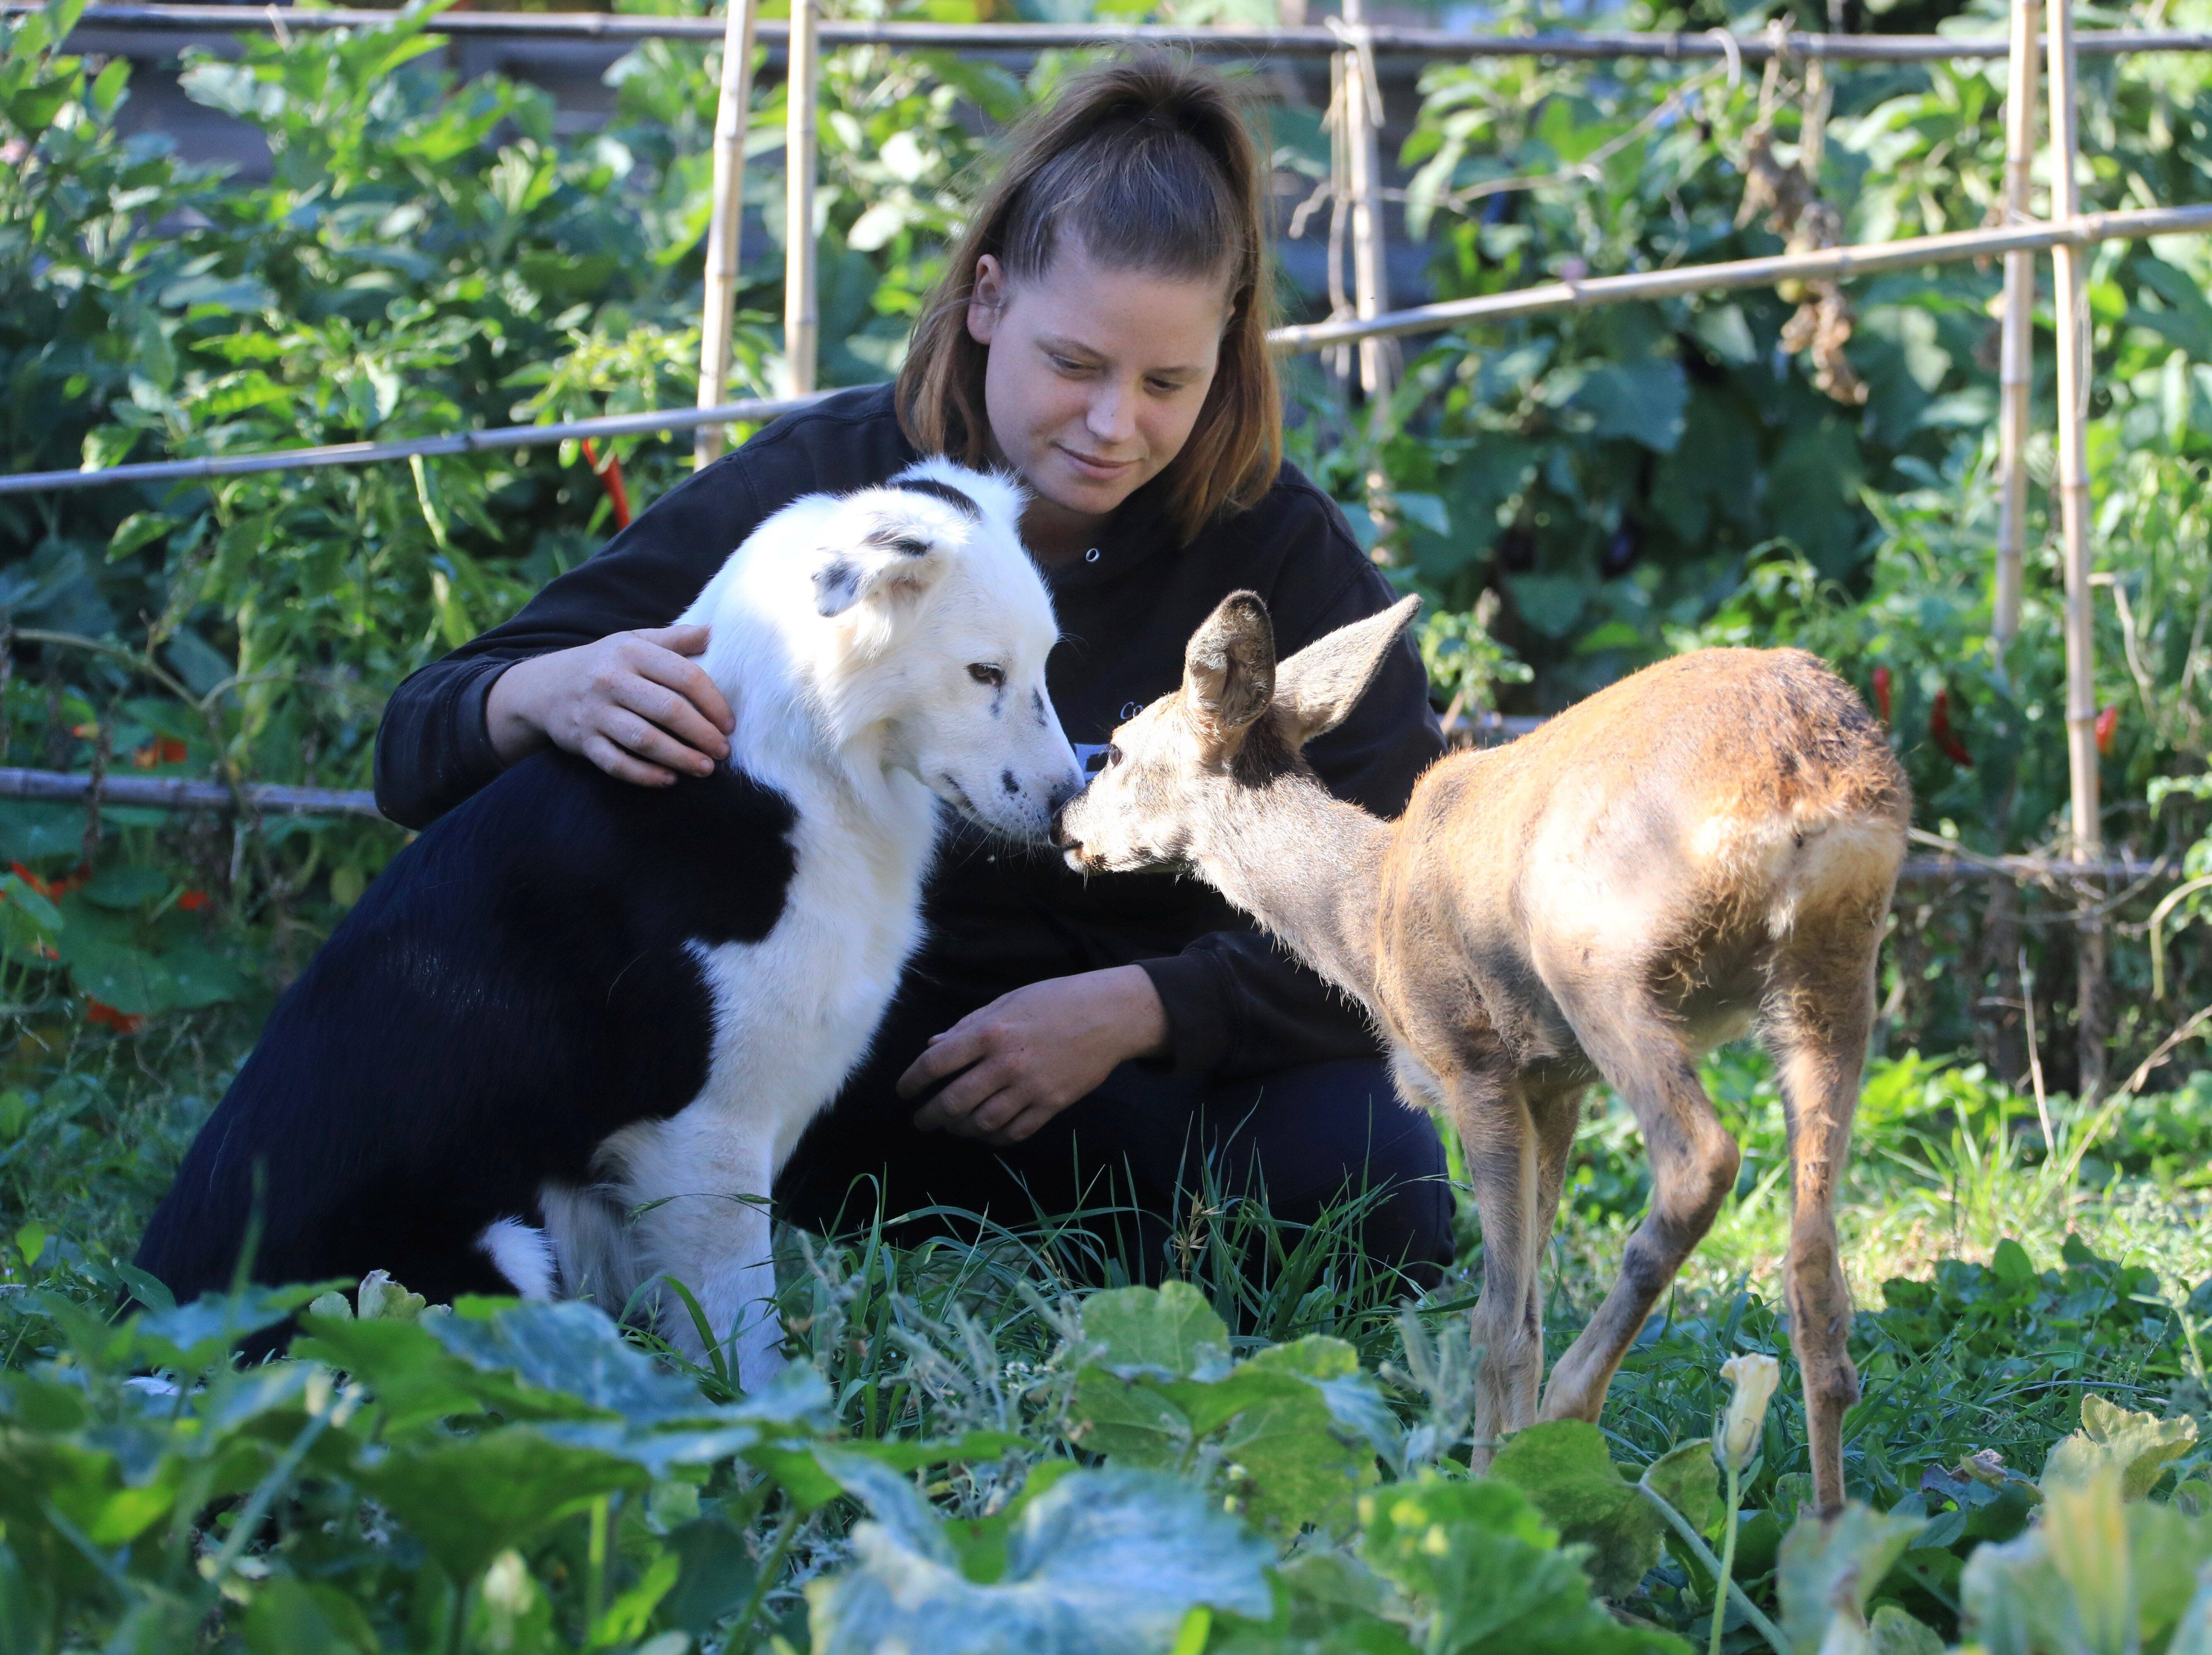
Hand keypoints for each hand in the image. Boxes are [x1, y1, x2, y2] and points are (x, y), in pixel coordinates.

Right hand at [486, 625, 734, 785]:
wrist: (546, 686)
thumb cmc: (607, 664)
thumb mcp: (636, 640)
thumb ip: (677, 638)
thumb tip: (718, 631)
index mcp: (632, 651)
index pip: (685, 676)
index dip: (714, 703)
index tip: (730, 723)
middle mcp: (612, 680)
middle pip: (668, 710)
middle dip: (703, 734)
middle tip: (723, 751)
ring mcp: (595, 712)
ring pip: (645, 740)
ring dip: (680, 758)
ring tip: (706, 768)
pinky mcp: (583, 741)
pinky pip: (617, 763)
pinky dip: (645, 775)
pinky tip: (670, 780)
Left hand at [899, 966, 1170, 1145]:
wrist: (1110, 1015)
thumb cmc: (1056, 1000)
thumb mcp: (1008, 1001)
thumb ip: (968, 1025)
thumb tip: (934, 1045)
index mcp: (990, 1031)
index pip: (936, 1062)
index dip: (912, 1080)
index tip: (903, 1091)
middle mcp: (1006, 1063)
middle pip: (953, 1101)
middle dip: (930, 1116)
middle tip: (921, 1121)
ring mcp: (1030, 1087)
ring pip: (982, 1123)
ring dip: (960, 1130)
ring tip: (952, 1127)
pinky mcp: (1052, 1104)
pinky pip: (1014, 1132)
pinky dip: (994, 1138)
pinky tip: (986, 1133)